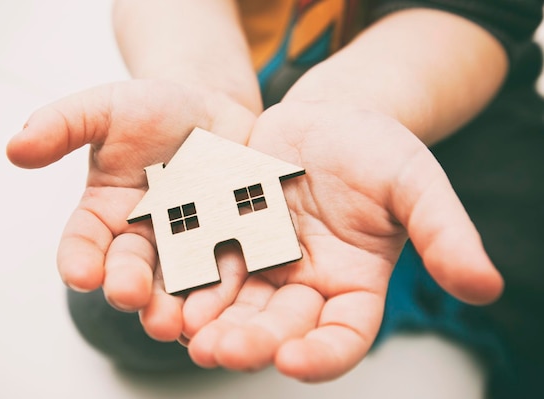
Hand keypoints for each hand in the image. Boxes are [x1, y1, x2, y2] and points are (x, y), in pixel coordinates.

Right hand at [7, 79, 256, 340]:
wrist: (212, 111)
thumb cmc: (153, 110)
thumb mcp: (105, 109)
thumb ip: (62, 126)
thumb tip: (14, 147)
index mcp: (105, 214)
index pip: (83, 243)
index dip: (78, 259)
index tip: (79, 273)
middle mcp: (143, 239)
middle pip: (129, 272)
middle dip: (128, 287)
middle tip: (130, 296)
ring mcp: (188, 247)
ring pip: (177, 285)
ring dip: (174, 306)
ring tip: (175, 321)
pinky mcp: (230, 246)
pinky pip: (226, 274)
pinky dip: (224, 292)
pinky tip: (223, 306)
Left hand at [183, 100, 503, 380]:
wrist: (326, 116)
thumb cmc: (377, 148)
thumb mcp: (415, 182)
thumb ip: (444, 232)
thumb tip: (485, 287)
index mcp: (353, 285)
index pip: (342, 336)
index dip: (322, 355)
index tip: (294, 361)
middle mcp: (305, 286)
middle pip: (279, 330)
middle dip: (250, 343)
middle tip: (219, 351)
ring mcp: (264, 266)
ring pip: (235, 306)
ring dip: (210, 322)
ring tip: (185, 330)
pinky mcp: (229, 239)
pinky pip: (206, 267)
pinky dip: (188, 281)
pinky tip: (167, 288)